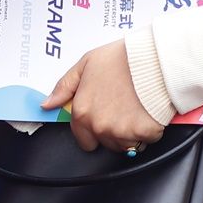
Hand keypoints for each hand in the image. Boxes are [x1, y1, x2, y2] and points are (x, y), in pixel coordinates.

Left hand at [42, 39, 166, 153]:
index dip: (96, 128)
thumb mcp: (86, 63)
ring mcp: (121, 132)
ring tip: (139, 108)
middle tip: (125, 108)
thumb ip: (65, 86)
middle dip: (114, 131)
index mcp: (82, 112)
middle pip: (106, 143)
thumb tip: (47, 105)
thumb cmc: (123, 58)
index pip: (84, 139)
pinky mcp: (143, 133)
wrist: (155, 58)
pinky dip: (150, 129)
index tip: (106, 115)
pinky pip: (147, 140)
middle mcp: (99, 126)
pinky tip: (151, 111)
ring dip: (132, 132)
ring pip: (126, 144)